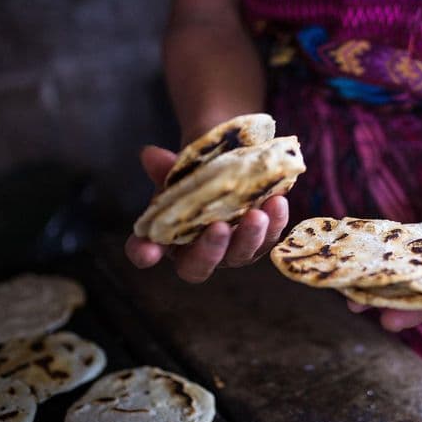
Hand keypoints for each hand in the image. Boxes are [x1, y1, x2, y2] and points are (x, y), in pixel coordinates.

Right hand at [124, 145, 289, 282]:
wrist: (232, 165)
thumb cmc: (198, 173)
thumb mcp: (182, 169)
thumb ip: (167, 167)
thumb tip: (152, 155)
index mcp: (166, 236)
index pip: (146, 251)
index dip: (144, 252)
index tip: (147, 251)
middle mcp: (198, 251)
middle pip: (198, 265)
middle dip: (210, 249)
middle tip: (218, 228)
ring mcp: (232, 250)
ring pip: (240, 255)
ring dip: (250, 237)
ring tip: (257, 215)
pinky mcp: (261, 239)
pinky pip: (269, 237)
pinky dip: (276, 221)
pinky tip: (277, 202)